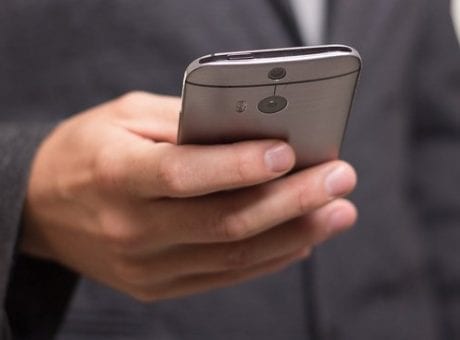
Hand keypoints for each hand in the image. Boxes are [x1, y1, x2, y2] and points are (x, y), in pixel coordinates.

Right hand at [21, 91, 356, 301]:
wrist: (43, 208)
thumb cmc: (87, 151)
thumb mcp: (124, 117)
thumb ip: (185, 122)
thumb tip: (250, 130)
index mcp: (116, 175)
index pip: (186, 175)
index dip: (240, 166)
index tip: (290, 152)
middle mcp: (131, 228)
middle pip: (226, 222)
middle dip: (292, 201)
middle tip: (340, 179)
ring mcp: (146, 266)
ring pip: (234, 256)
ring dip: (295, 233)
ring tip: (337, 212)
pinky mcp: (158, 285)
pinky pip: (224, 277)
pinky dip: (269, 258)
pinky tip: (302, 239)